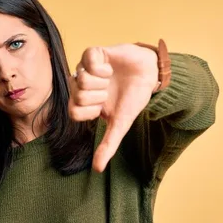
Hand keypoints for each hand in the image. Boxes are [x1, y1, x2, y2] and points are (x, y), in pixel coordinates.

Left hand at [68, 43, 158, 171]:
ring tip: (111, 80)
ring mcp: (86, 69)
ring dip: (101, 82)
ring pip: (80, 77)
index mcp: (85, 103)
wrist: (150, 76)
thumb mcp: (120, 124)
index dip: (90, 110)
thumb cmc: (133, 99)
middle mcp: (82, 86)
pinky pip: (87, 59)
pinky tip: (110, 69)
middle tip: (109, 91)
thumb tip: (97, 169)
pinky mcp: (94, 53)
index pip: (73, 111)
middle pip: (76, 95)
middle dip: (98, 95)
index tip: (103, 107)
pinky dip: (101, 67)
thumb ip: (108, 145)